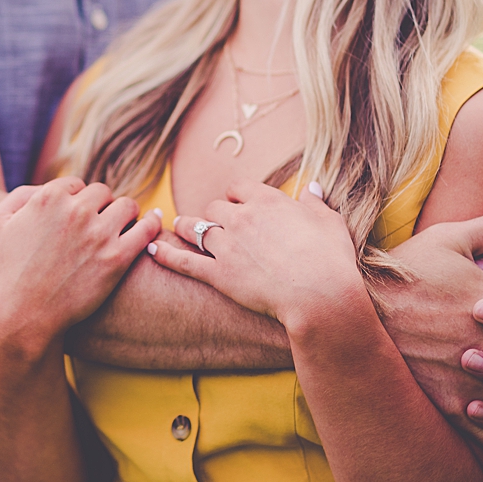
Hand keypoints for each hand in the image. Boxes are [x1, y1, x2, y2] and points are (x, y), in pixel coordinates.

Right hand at [0, 178, 161, 358]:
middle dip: (100, 207)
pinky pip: (146, 229)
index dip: (77, 200)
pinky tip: (150, 223)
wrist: (25, 315)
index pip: (76, 184)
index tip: (77, 217)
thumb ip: (18, 196)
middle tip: (97, 225)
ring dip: (124, 214)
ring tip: (120, 228)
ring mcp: (99, 234)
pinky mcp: (117, 259)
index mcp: (48, 198)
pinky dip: (150, 223)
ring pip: (127, 206)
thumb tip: (46, 188)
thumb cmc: (7, 271)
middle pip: (103, 192)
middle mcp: (75, 211)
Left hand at [145, 179, 361, 330]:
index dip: (236, 196)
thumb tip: (312, 187)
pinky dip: (165, 254)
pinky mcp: (219, 274)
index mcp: (267, 201)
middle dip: (213, 214)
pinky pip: (184, 261)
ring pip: (194, 228)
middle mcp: (242, 218)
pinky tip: (152, 249)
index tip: (237, 204)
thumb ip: (316, 202)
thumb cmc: (331, 258)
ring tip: (179, 227)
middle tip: (214, 224)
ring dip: (186, 227)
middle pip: (214, 207)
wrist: (320, 294)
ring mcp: (227, 246)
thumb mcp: (329, 222)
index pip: (238, 188)